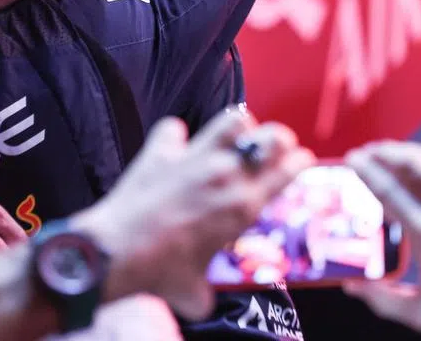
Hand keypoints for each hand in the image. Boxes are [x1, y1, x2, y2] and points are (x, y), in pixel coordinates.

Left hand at [75, 110, 313, 320]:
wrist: (119, 251)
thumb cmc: (162, 273)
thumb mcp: (196, 289)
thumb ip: (206, 288)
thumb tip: (202, 300)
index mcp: (243, 206)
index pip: (286, 172)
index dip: (298, 162)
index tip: (301, 158)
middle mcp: (226, 176)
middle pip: (272, 138)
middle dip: (278, 138)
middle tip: (275, 143)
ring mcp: (194, 158)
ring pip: (232, 120)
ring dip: (237, 125)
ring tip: (236, 132)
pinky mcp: (161, 151)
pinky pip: (173, 129)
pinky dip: (174, 136)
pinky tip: (173, 144)